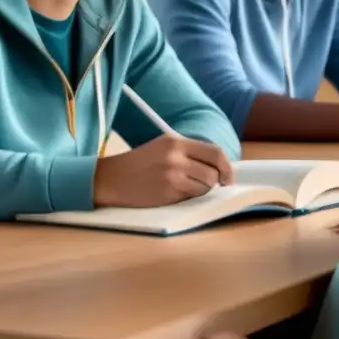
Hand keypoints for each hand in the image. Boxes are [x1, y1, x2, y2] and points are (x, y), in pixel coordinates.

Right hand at [93, 134, 233, 207]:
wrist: (111, 179)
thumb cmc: (139, 165)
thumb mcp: (163, 148)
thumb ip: (188, 154)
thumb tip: (218, 168)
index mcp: (176, 141)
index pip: (214, 152)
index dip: (227, 166)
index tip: (227, 177)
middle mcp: (176, 155)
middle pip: (214, 171)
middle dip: (216, 181)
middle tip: (210, 185)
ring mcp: (172, 174)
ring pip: (206, 186)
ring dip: (202, 190)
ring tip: (186, 188)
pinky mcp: (168, 191)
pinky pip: (192, 196)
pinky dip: (190, 197)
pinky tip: (176, 193)